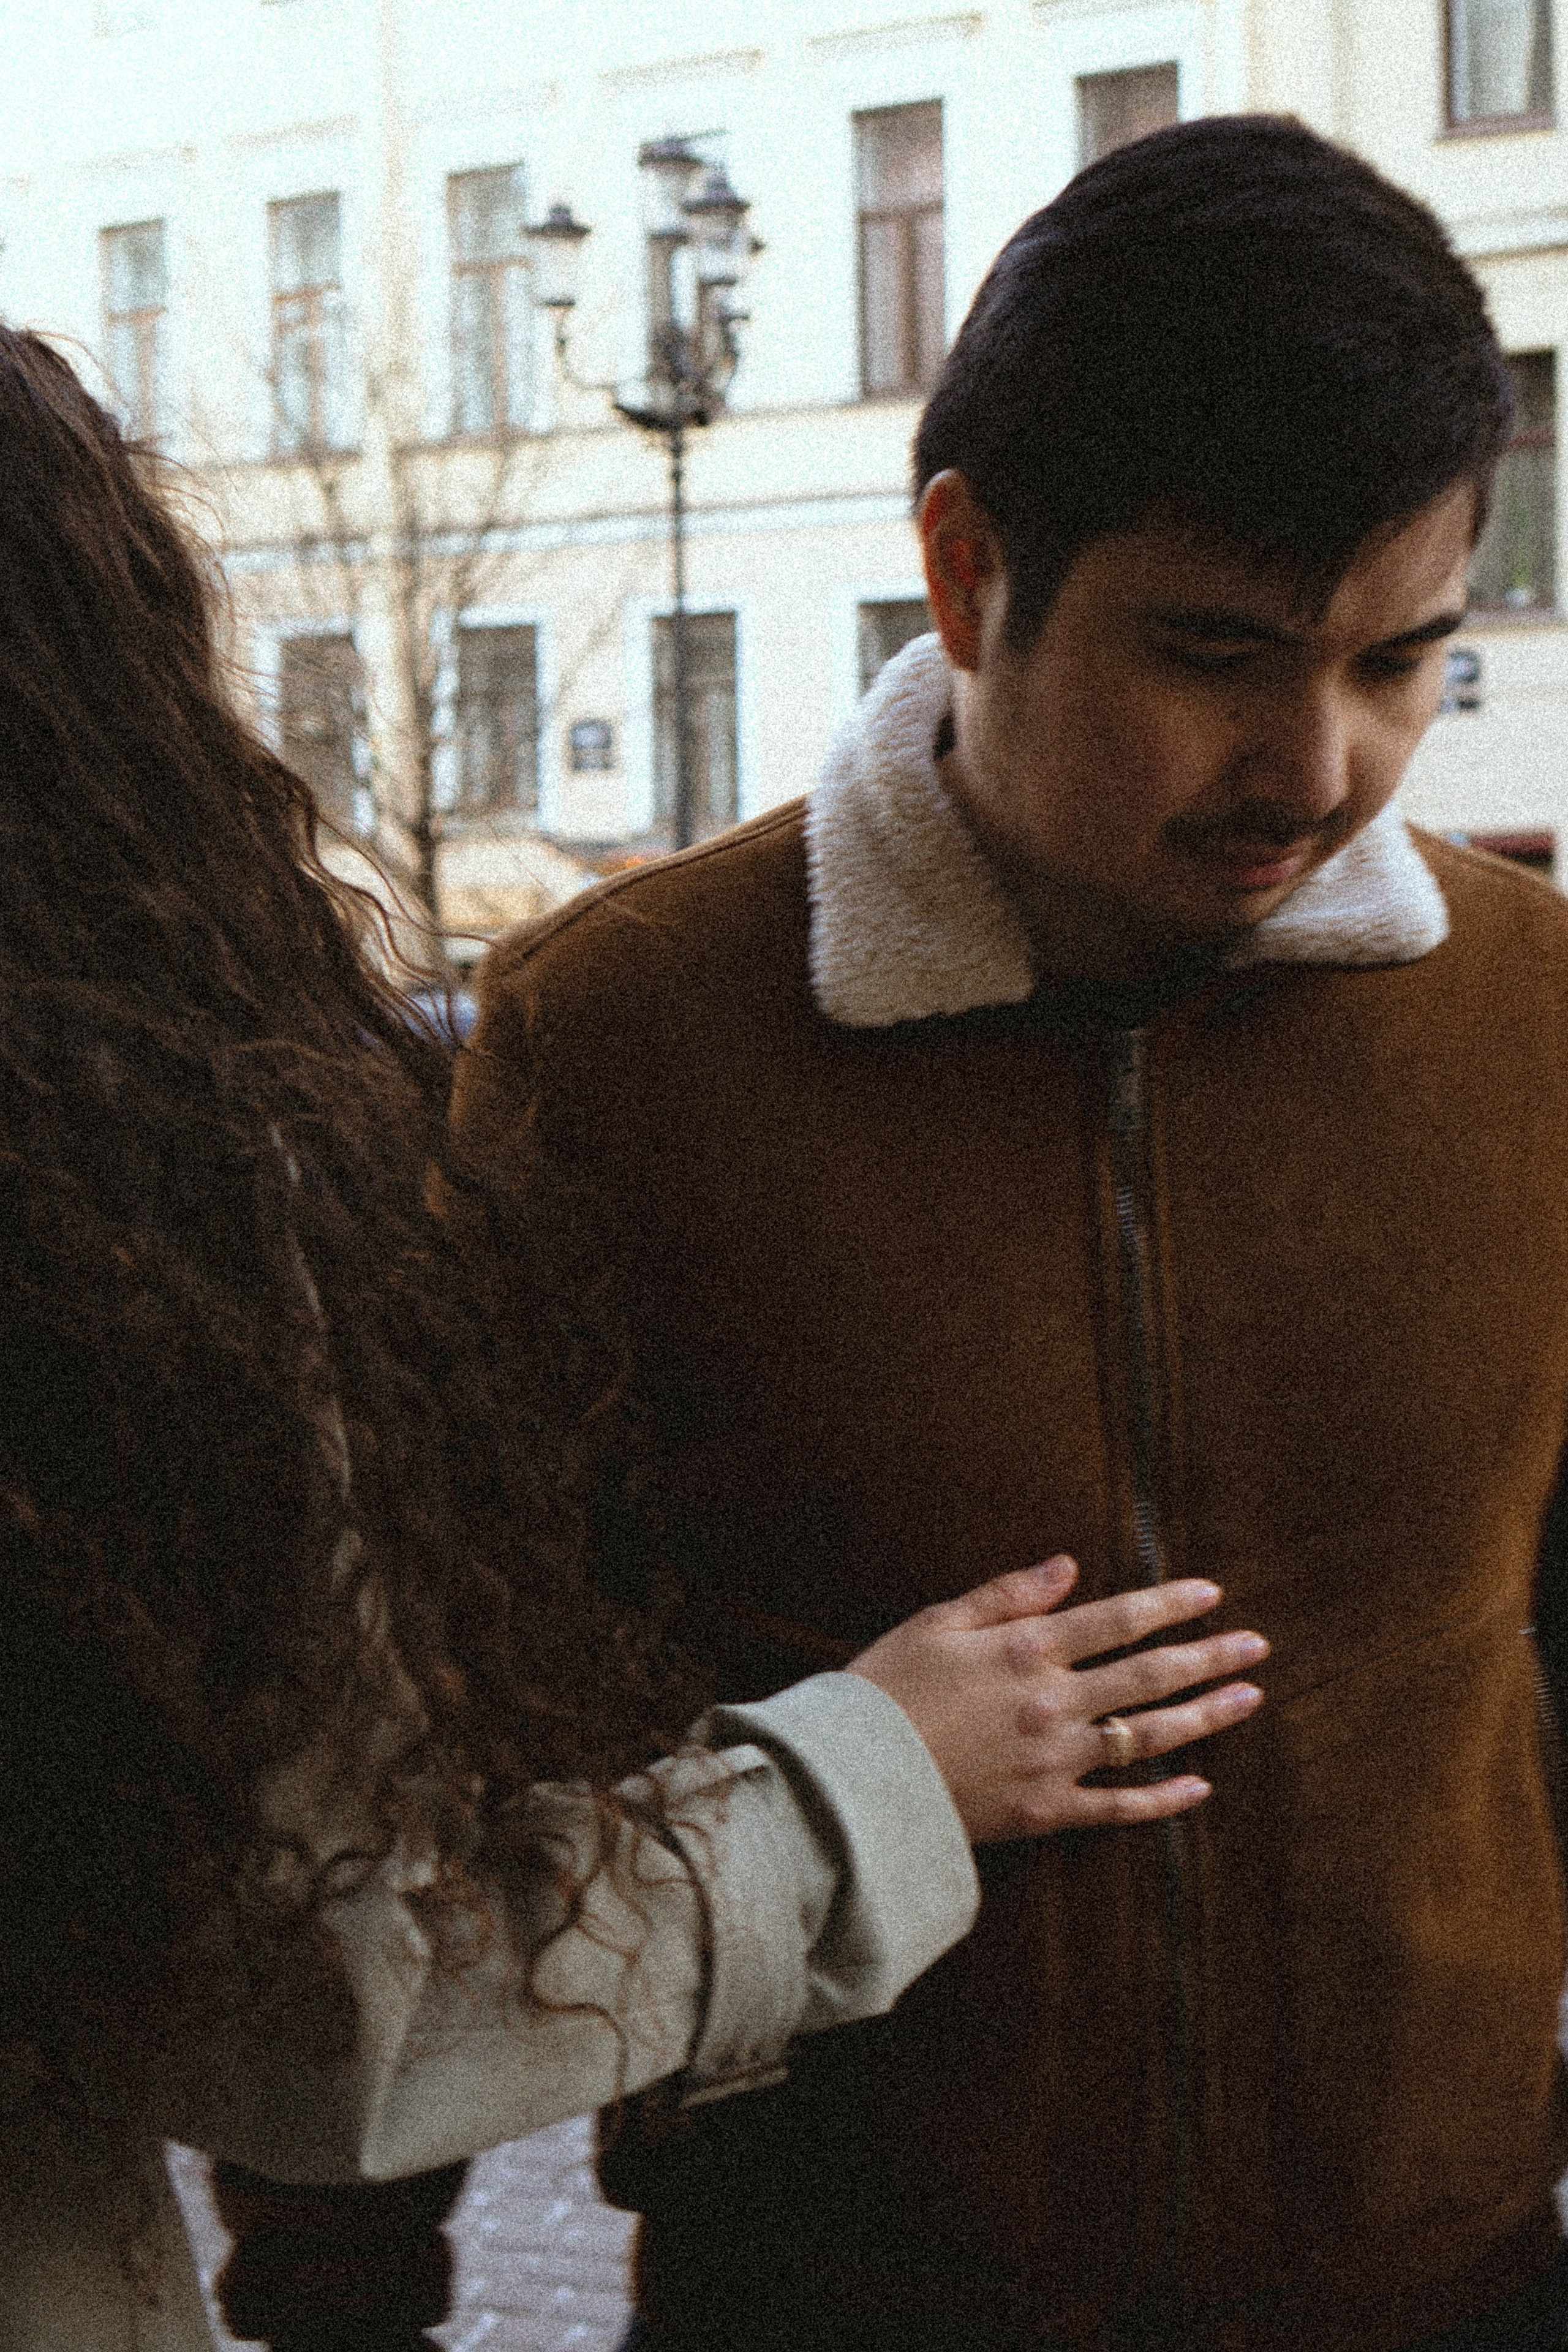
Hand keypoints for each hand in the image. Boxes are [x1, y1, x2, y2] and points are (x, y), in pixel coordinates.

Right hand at [847, 1555, 1265, 1842]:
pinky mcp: (1046, 1811)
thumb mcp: (937, 1623)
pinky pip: (1119, 1807)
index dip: (1170, 1605)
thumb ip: (1007, 1595)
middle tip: (1256, 1645)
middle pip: (1149, 1675)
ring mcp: (1056, 1761)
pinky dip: (1163, 1800)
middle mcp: (1054, 1702)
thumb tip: (1068, 1566)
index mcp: (1027, 1650)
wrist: (852, 1780)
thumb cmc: (885, 1690)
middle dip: (1209, 1656)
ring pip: (1149, 1736)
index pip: (1118, 1619)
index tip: (1212, 1595)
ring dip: (1205, 1716)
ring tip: (1249, 1698)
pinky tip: (1200, 1788)